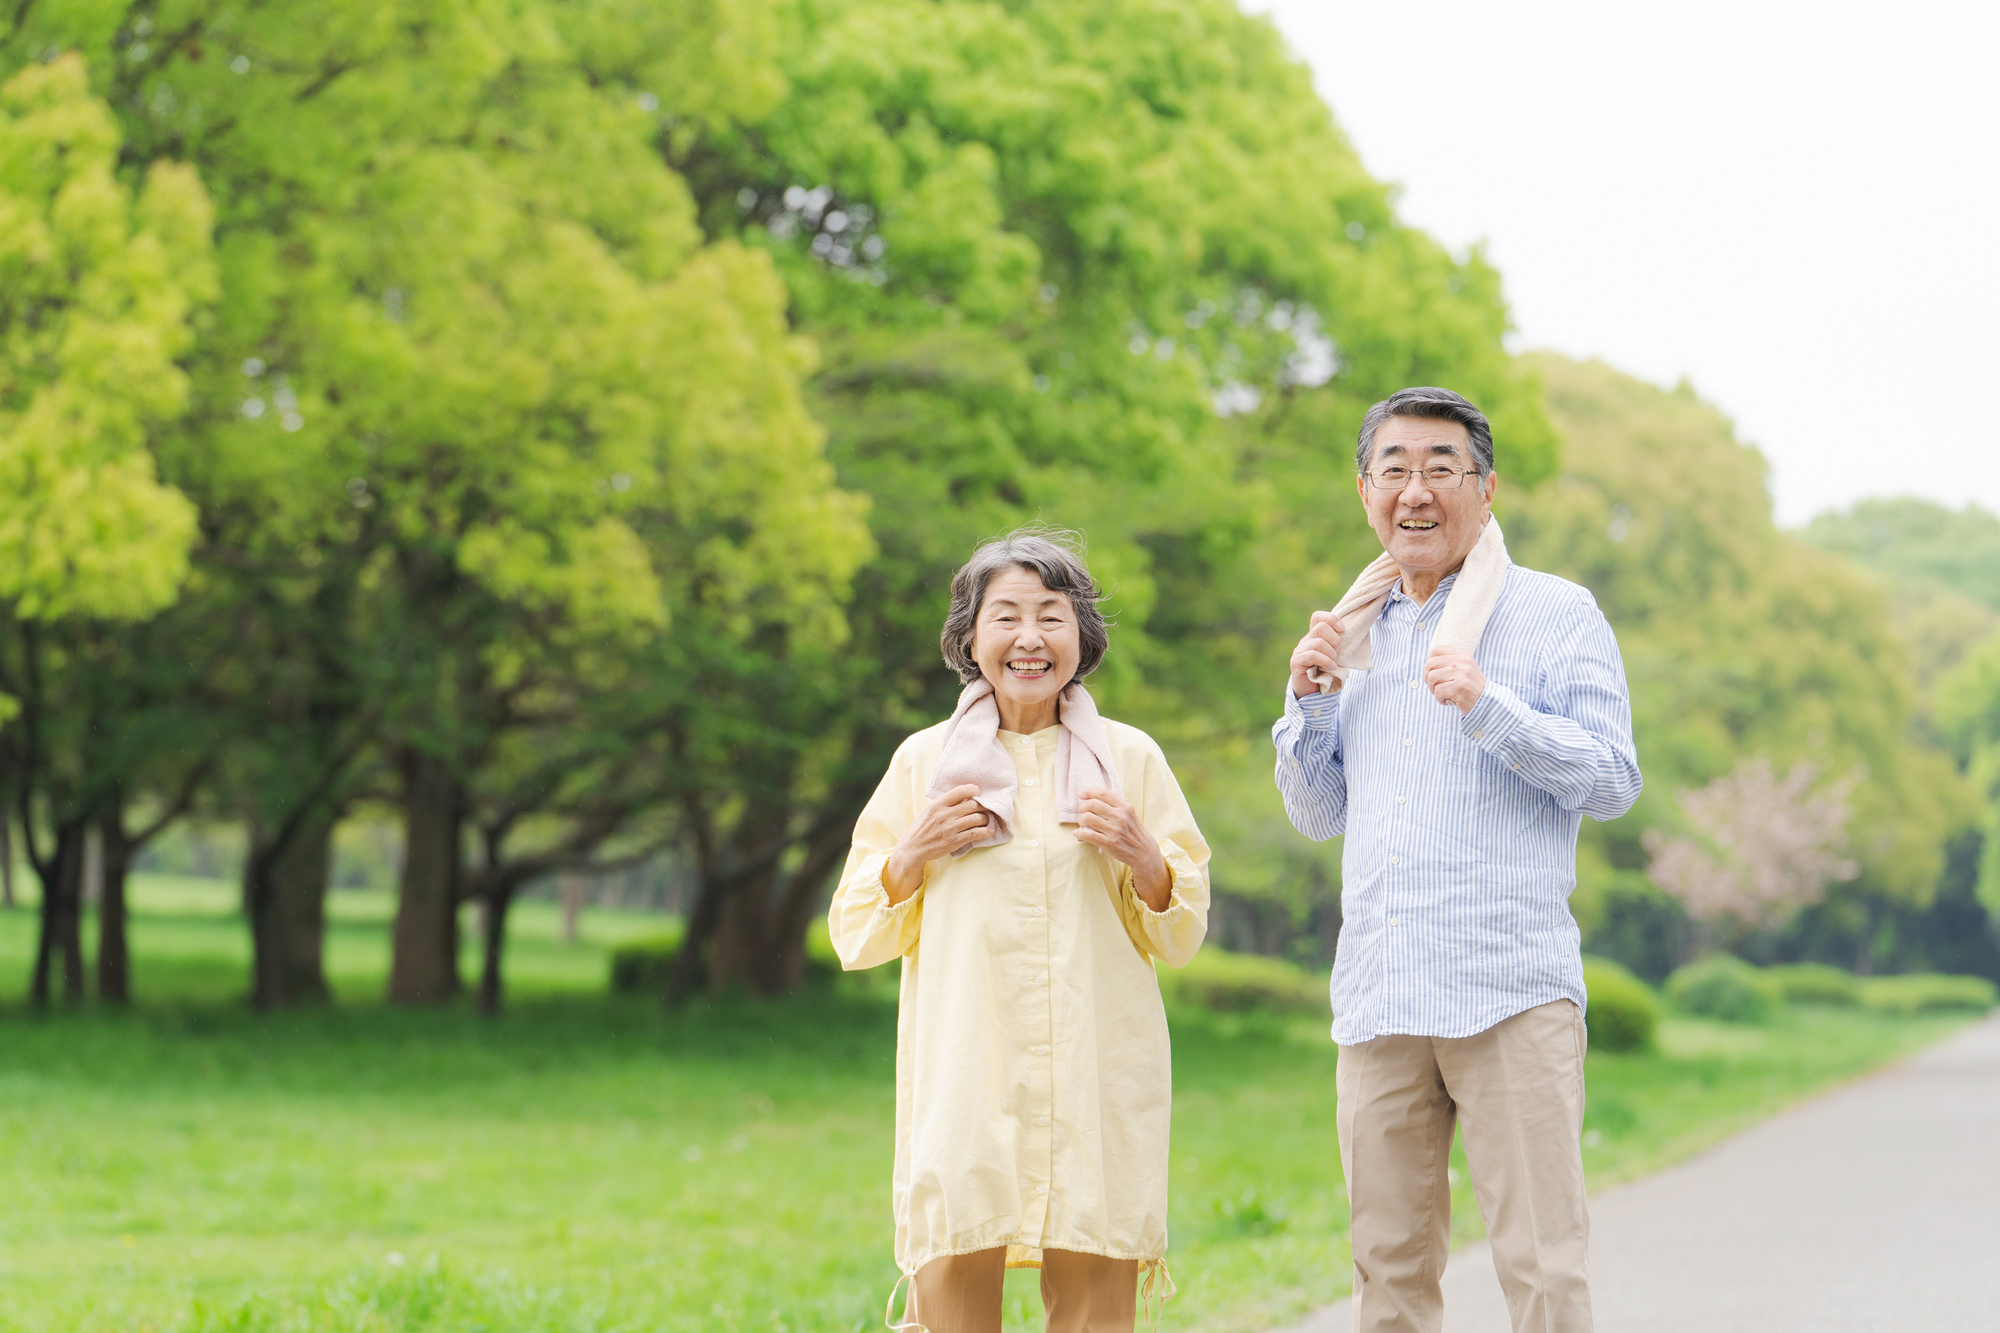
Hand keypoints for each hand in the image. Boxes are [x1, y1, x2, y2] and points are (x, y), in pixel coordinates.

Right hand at [884, 784, 991, 903]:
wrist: (912, 848)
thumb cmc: (920, 829)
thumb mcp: (928, 811)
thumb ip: (943, 803)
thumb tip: (961, 796)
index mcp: (938, 804)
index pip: (959, 791)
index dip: (972, 789)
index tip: (977, 791)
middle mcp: (945, 815)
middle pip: (972, 805)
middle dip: (982, 806)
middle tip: (985, 808)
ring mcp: (951, 828)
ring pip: (977, 818)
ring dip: (985, 818)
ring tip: (986, 820)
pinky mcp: (955, 841)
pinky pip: (976, 833)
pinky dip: (986, 832)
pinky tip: (989, 831)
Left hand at [1075, 787, 1171, 911]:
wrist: (1144, 852)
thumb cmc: (1133, 831)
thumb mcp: (1129, 813)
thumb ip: (1114, 804)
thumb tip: (1091, 797)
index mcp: (1125, 807)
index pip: (1103, 793)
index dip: (1089, 791)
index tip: (1082, 794)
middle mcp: (1120, 816)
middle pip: (1092, 804)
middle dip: (1083, 807)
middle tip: (1082, 811)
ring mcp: (1114, 830)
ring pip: (1088, 818)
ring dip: (1081, 820)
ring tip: (1083, 823)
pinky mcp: (1109, 843)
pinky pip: (1088, 834)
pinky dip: (1080, 833)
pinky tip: (1078, 833)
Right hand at [1288, 611, 1344, 699]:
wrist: (1312, 694)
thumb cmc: (1326, 675)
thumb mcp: (1335, 657)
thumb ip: (1338, 646)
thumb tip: (1349, 634)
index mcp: (1314, 637)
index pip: (1318, 617)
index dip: (1331, 619)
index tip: (1342, 630)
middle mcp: (1305, 641)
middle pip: (1321, 627)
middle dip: (1335, 640)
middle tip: (1336, 654)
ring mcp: (1300, 651)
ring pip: (1319, 642)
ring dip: (1331, 654)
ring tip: (1333, 665)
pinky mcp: (1297, 661)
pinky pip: (1313, 655)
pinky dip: (1326, 661)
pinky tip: (1330, 669)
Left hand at [1425, 645, 1485, 714]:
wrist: (1488, 704)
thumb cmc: (1471, 689)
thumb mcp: (1463, 670)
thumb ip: (1449, 664)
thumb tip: (1427, 665)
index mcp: (1462, 655)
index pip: (1436, 650)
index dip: (1429, 662)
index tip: (1433, 674)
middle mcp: (1463, 662)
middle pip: (1430, 665)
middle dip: (1429, 679)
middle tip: (1437, 688)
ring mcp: (1462, 674)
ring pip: (1432, 678)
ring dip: (1434, 690)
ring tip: (1444, 694)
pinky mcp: (1460, 687)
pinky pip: (1438, 691)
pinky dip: (1440, 699)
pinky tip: (1449, 701)